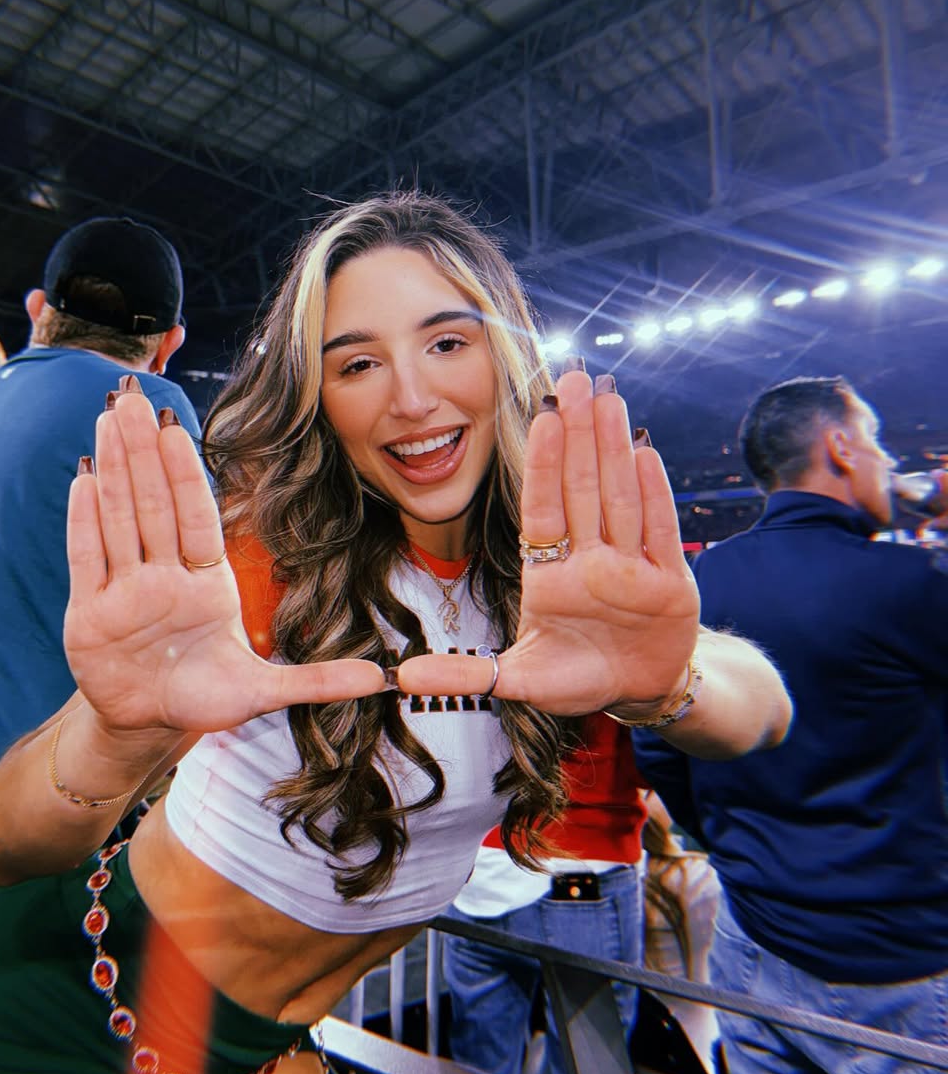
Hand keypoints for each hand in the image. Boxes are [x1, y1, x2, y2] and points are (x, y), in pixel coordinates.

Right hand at [64, 388, 384, 735]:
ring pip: (119, 518)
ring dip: (113, 469)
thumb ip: (317, 680)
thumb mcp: (264, 691)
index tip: (176, 428)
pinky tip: (84, 477)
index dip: (186, 473)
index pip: (197, 517)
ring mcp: (125, 590)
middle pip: (153, 503)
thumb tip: (380, 680)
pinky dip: (85, 519)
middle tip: (133, 398)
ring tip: (109, 417)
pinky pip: (87, 557)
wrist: (150, 726)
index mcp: (208, 582)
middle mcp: (164, 576)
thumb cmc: (206, 697)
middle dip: (142, 450)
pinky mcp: (89, 613)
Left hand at [396, 371, 698, 713]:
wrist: (636, 695)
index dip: (544, 464)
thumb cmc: (574, 678)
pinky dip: (654, 494)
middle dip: (579, 434)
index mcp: (551, 574)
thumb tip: (402, 680)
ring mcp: (631, 568)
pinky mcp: (671, 584)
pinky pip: (660, 531)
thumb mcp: (517, 681)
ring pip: (620, 497)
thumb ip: (464, 678)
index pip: (544, 509)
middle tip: (574, 378)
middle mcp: (590, 560)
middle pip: (584, 488)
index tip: (540, 417)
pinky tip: (644, 451)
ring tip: (608, 398)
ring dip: (614, 448)